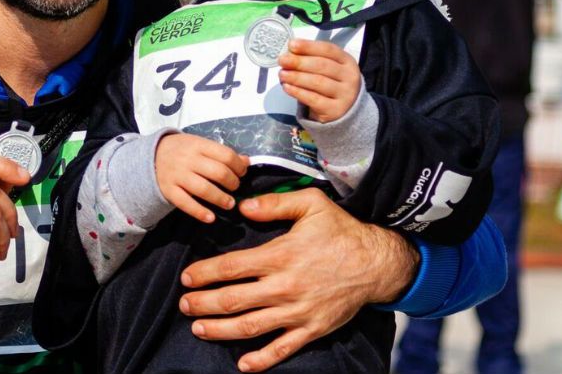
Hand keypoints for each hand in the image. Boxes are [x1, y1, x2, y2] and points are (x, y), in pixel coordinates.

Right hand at [156, 134, 248, 222]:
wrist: (150, 157)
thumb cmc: (181, 151)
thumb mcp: (200, 145)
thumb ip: (221, 153)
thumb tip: (246, 162)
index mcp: (198, 145)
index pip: (225, 155)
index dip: (239, 166)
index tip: (242, 173)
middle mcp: (188, 160)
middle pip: (218, 173)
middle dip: (232, 183)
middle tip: (235, 188)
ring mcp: (177, 175)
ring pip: (204, 189)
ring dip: (220, 199)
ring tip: (229, 204)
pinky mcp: (168, 190)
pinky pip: (185, 203)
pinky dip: (199, 212)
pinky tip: (211, 218)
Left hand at [178, 188, 417, 372]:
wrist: (376, 263)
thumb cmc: (342, 232)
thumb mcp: (311, 205)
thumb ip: (275, 203)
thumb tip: (242, 207)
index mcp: (281, 255)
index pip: (232, 267)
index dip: (205, 274)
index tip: (188, 278)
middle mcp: (285, 286)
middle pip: (234, 299)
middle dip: (204, 304)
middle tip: (185, 305)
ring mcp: (298, 311)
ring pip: (251, 326)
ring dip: (221, 330)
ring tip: (199, 329)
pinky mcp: (312, 329)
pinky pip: (283, 348)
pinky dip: (262, 359)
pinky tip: (243, 364)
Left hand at [277, 39, 361, 122]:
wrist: (344, 110)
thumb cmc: (332, 83)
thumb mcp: (328, 68)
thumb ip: (311, 58)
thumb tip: (290, 53)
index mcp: (347, 61)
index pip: (328, 50)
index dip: (309, 46)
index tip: (292, 45)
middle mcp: (349, 77)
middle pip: (322, 65)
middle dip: (299, 62)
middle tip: (282, 60)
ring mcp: (344, 95)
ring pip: (317, 82)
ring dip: (296, 77)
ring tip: (282, 74)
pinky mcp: (335, 110)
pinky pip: (313, 99)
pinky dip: (298, 92)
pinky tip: (287, 87)